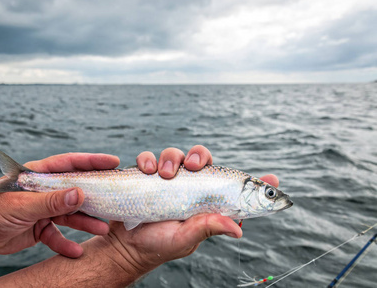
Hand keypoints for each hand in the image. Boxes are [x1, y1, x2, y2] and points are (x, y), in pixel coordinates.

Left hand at [0, 152, 118, 257]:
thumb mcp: (20, 205)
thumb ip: (50, 201)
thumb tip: (80, 194)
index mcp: (39, 175)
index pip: (70, 164)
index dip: (92, 162)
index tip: (113, 162)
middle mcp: (44, 190)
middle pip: (75, 190)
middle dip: (95, 195)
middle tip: (115, 198)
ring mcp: (43, 209)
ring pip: (70, 214)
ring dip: (85, 222)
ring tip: (103, 229)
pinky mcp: (39, 227)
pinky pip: (57, 235)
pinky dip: (65, 244)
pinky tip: (76, 252)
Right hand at [104, 145, 278, 272]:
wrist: (126, 246)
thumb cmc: (160, 244)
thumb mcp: (187, 239)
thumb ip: (208, 228)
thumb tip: (238, 230)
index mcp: (204, 200)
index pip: (229, 185)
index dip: (250, 180)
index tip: (273, 177)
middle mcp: (188, 186)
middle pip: (201, 158)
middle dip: (200, 155)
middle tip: (195, 165)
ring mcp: (167, 179)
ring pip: (175, 154)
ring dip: (171, 158)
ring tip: (163, 174)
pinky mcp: (146, 176)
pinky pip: (149, 159)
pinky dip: (148, 160)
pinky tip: (147, 171)